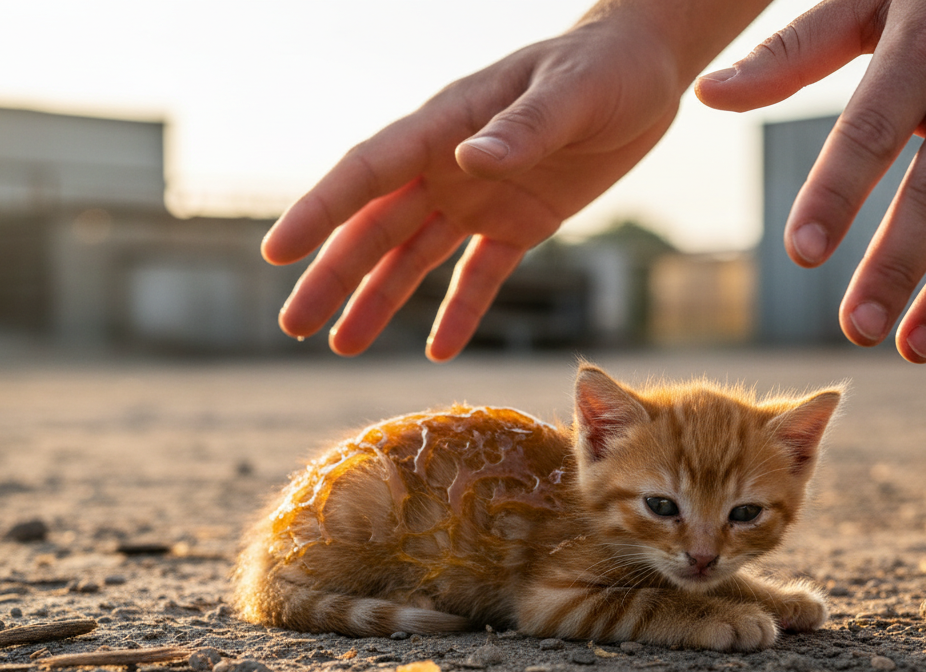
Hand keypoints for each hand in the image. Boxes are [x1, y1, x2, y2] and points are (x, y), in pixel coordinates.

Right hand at [262, 17, 687, 360]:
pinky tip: (437, 352)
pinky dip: (459, 312)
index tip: (277, 253)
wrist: (647, 68)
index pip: (369, 172)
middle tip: (292, 326)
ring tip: (341, 347)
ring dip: (378, 301)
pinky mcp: (519, 224)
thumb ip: (523, 129)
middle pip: (376, 227)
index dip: (321, 211)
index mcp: (448, 125)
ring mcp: (480, 198)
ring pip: (414, 258)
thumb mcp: (571, 94)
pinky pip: (480, 276)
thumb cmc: (605, 65)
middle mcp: (449, 166)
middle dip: (333, 276)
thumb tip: (469, 160)